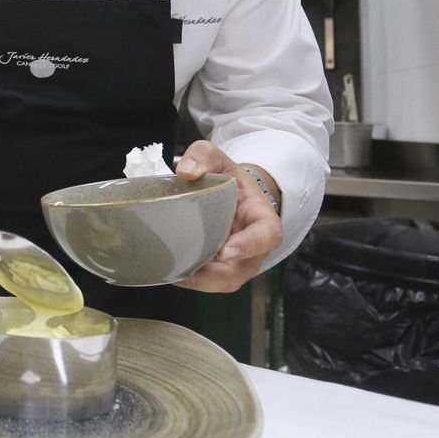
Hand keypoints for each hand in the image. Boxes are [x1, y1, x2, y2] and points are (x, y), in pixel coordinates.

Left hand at [172, 140, 282, 292]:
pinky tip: (171, 271)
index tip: (226, 250)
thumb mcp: (219, 160)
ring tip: (175, 272)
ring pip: (224, 281)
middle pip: (242, 269)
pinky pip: (209, 282)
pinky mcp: (220, 269)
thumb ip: (203, 156)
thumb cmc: (228, 180)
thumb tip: (186, 172)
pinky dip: (190, 279)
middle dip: (216, 274)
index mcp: (262, 218)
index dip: (250, 246)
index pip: (267, 235)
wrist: (229, 195)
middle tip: (188, 268)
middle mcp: (254, 246)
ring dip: (200, 281)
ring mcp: (238, 261)